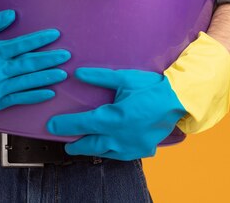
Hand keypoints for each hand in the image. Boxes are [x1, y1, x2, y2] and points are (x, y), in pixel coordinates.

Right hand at [0, 9, 69, 109]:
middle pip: (29, 64)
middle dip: (50, 59)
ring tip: (62, 73)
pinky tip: (49, 92)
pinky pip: (19, 99)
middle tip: (66, 55)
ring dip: (46, 77)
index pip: (22, 44)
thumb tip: (13, 14)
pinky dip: (35, 96)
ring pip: (27, 82)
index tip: (55, 35)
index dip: (40, 39)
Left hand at [46, 68, 185, 159]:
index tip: (51, 126)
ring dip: (92, 149)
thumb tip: (77, 73)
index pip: (83, 123)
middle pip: (91, 144)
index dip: (65, 125)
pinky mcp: (142, 150)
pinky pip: (122, 155)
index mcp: (114, 117)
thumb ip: (99, 77)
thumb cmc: (150, 87)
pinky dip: (111, 152)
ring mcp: (132, 146)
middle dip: (76, 144)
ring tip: (82, 147)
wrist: (178, 101)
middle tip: (67, 144)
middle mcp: (121, 136)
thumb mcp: (124, 78)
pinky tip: (108, 149)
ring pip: (106, 152)